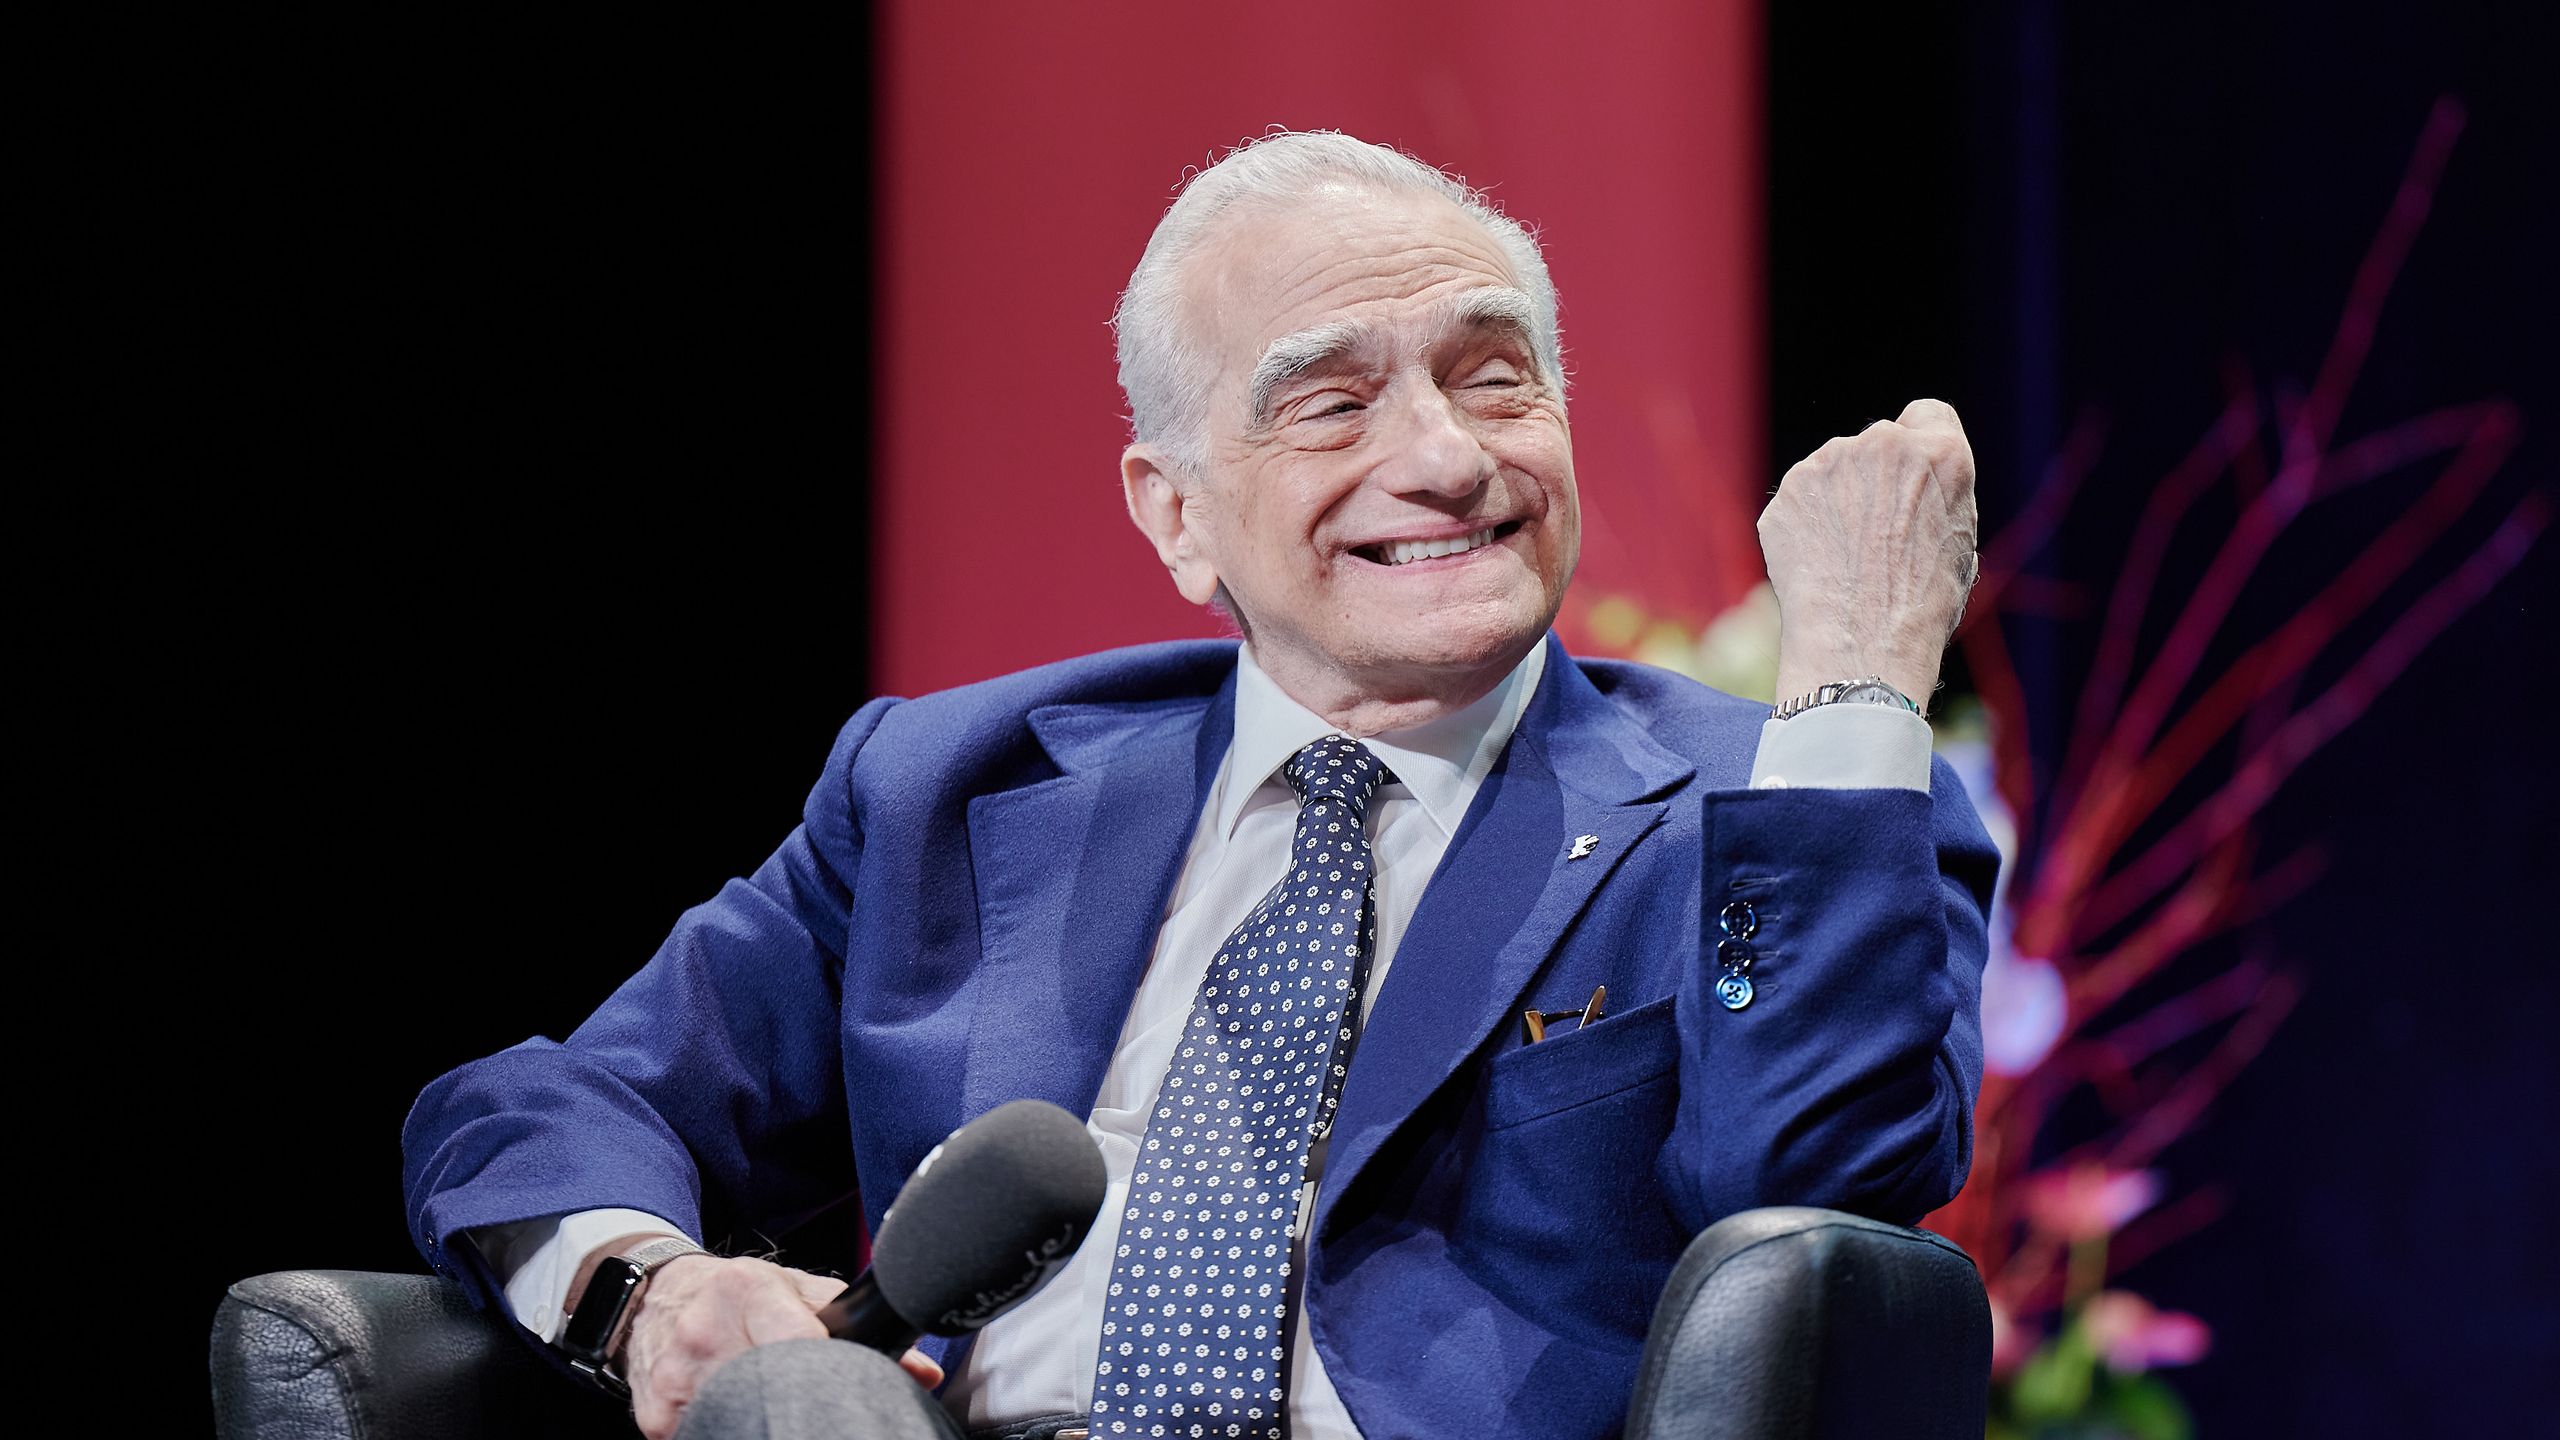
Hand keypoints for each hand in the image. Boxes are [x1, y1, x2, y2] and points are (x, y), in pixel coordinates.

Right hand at [618, 1254, 944, 1439]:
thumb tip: (923, 1372)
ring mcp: (678, 1381)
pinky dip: (733, 1427)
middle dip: (803, 1400)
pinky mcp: (659, 1419)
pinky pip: (709, 1433)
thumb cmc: (733, 1293)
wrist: (656, 1299)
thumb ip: (859, 1322)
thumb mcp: (795, 1289)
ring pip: (741, 1418)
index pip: (798, 1341)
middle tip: (818, 1401)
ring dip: (766, 1416)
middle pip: (772, 1388)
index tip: (846, 1381)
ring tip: (777, 1402)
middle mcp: (705, 1335)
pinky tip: (741, 1413)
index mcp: (745, 1292)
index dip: (828, 1367)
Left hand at [1758, 398, 1979, 710]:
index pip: (1928, 414)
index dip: (1920, 445)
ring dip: (1839, 499)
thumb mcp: (1958, 542)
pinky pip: (1801, 499)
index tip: (1911, 475)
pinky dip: (1805, 523)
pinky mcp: (1789, 489)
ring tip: (1847, 558)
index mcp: (1942, 452)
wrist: (1861, 639)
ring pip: (1835, 470)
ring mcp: (1831, 461)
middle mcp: (1885, 443)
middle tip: (1877, 534)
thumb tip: (1912, 491)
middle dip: (1876, 477)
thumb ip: (1934, 496)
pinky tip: (1817, 564)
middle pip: (1879, 444)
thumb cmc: (1921, 605)